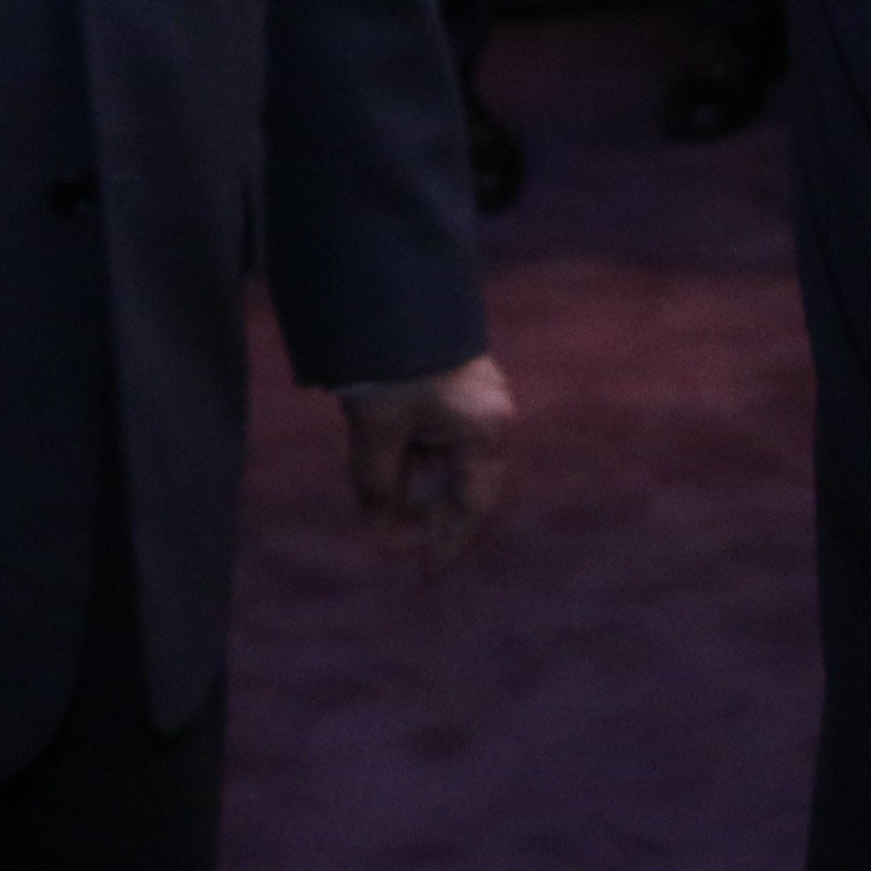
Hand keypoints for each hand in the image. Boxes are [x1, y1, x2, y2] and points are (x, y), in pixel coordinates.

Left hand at [340, 355, 516, 569]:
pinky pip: (446, 444)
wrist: (395, 296)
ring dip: (423, 493)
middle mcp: (493, 422)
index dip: (449, 543)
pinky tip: (394, 476)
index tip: (426, 574)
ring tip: (388, 515)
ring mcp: (481, 406)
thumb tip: (381, 536)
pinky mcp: (462, 395)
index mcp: (484, 432)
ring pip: (454, 467)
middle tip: (399, 548)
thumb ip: (378, 488)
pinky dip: (421, 466)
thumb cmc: (392, 365)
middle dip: (434, 520)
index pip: (474, 506)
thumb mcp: (377, 431)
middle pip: (468, 489)